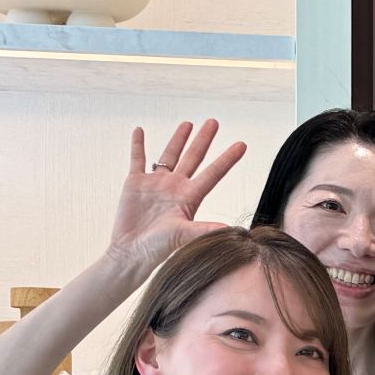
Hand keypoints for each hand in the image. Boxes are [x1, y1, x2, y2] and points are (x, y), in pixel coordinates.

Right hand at [106, 120, 247, 271]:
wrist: (131, 253)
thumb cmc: (160, 248)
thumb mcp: (185, 235)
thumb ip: (206, 229)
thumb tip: (234, 230)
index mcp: (190, 197)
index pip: (214, 173)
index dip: (227, 159)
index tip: (242, 144)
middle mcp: (176, 187)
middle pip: (193, 158)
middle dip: (203, 140)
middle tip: (214, 122)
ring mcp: (156, 184)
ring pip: (169, 155)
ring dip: (178, 139)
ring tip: (188, 124)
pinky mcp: (135, 183)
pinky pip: (137, 159)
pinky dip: (138, 145)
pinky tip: (139, 131)